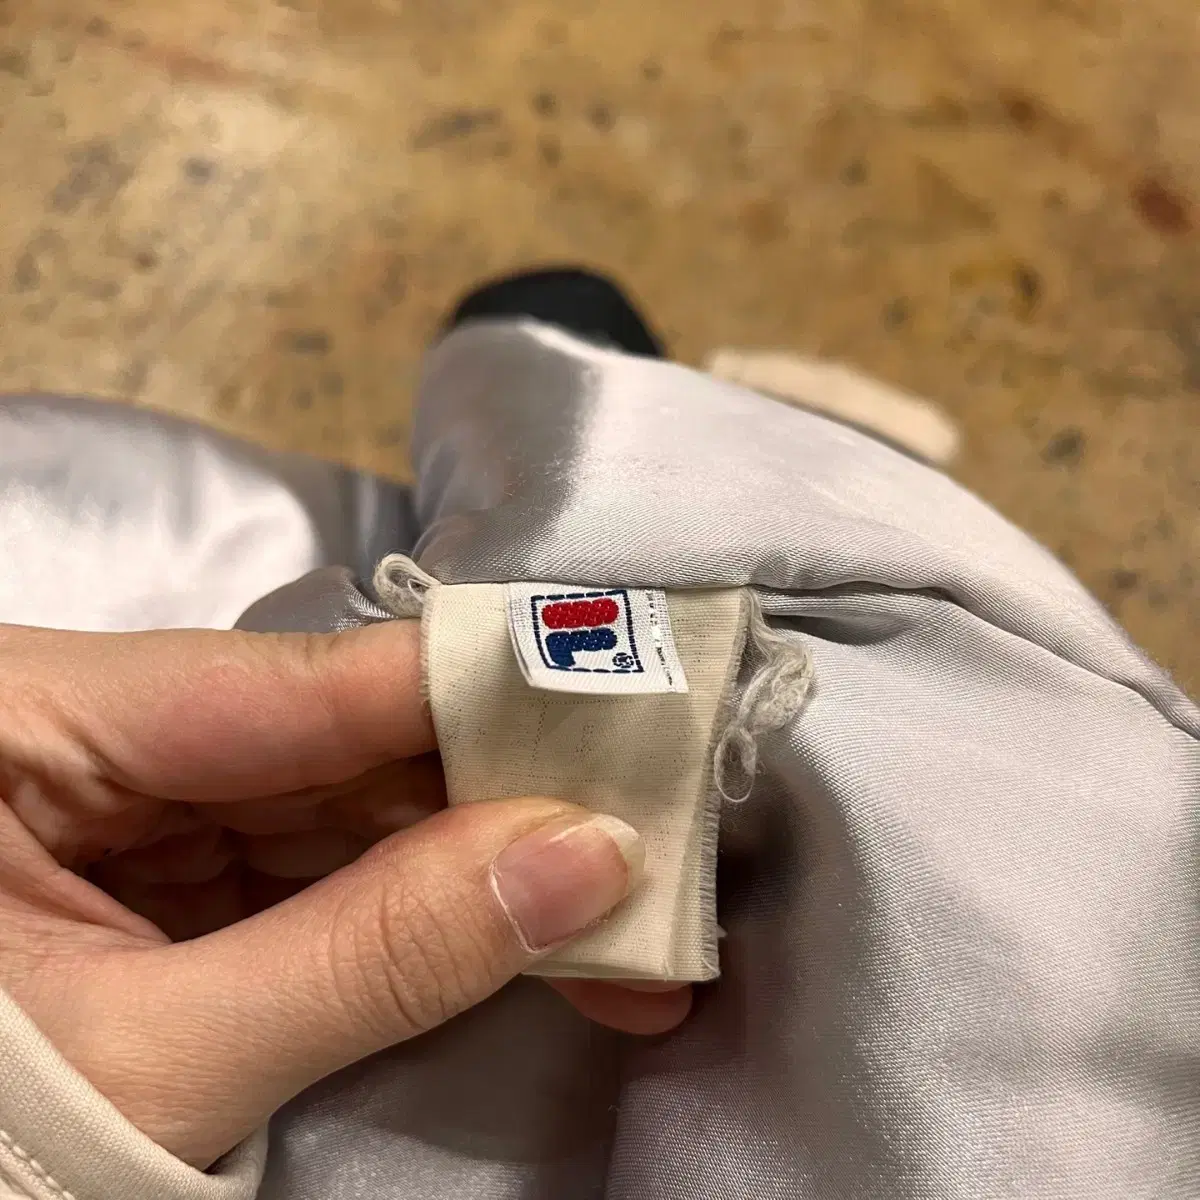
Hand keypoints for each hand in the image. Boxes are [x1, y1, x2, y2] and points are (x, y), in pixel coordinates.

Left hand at [0, 622, 689, 1168]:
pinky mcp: (167, 871)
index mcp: (26, 716)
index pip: (296, 678)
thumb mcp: (157, 1063)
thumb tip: (586, 857)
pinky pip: (317, 865)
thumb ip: (374, 953)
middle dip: (499, 809)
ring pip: (346, 807)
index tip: (626, 708)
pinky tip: (520, 940)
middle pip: (340, 739)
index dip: (475, 692)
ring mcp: (133, 804)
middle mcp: (90, 731)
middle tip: (646, 852)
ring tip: (614, 929)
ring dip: (479, 871)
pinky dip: (418, 910)